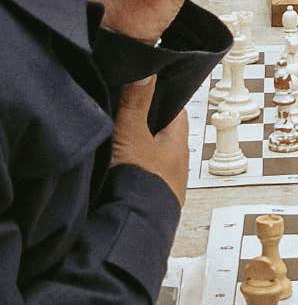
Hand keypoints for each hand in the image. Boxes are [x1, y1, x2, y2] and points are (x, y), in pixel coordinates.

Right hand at [111, 77, 188, 205]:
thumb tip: (148, 72)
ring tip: (112, 137)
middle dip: (142, 122)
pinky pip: (140, 174)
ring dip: (134, 147)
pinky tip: (111, 166)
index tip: (143, 85)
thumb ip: (136, 104)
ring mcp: (164, 182)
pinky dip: (128, 167)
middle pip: (160, 132)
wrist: (133, 232)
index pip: (174, 109)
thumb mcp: (132, 137)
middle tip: (120, 110)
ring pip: (149, 154)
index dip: (158, 96)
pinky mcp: (149, 199)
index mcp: (179, 143)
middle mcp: (175, 162)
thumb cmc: (141, 186)